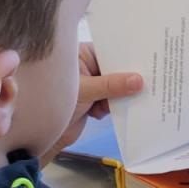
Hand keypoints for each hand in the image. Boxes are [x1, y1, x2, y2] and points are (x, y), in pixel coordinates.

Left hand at [43, 42, 142, 164]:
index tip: (147, 63)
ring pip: (116, 86)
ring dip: (120, 96)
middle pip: (115, 69)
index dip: (128, 58)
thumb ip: (112, 85)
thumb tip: (138, 80)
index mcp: (82, 55)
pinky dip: (114, 106)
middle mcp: (87, 67)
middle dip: (128, 79)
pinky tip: (107, 112)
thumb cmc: (53, 103)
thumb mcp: (86, 91)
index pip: (111, 52)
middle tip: (147, 83)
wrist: (41, 134)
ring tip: (125, 102)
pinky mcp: (94, 99)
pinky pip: (112, 99)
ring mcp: (91, 84)